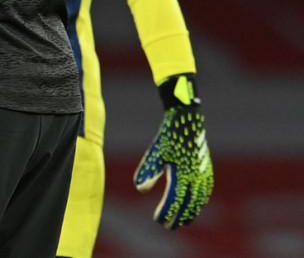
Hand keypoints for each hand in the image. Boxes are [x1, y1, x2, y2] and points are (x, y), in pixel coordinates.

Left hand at [134, 74, 213, 228]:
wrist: (187, 121)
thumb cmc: (168, 137)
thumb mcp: (155, 153)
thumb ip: (149, 172)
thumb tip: (141, 189)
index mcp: (182, 175)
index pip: (173, 201)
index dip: (166, 212)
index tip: (158, 220)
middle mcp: (195, 178)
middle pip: (188, 204)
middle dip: (179, 217)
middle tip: (169, 226)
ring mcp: (203, 174)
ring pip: (199, 200)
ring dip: (191, 211)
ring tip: (183, 220)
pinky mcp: (206, 169)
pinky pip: (205, 190)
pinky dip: (201, 201)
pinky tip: (197, 204)